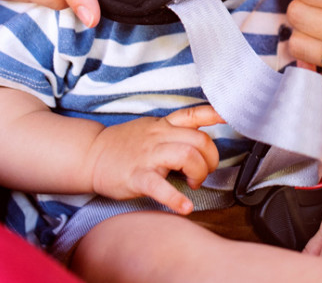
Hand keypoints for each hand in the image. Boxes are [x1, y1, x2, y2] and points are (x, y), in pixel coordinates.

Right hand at [81, 105, 224, 213]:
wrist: (91, 155)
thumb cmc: (123, 145)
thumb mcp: (150, 128)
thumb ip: (174, 130)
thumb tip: (200, 138)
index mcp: (164, 125)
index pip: (193, 115)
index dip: (214, 114)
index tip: (230, 118)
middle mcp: (159, 136)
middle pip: (200, 140)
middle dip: (211, 159)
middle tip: (203, 172)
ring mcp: (149, 156)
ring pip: (187, 156)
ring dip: (199, 172)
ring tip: (193, 183)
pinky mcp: (137, 176)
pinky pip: (160, 186)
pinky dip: (175, 198)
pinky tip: (184, 207)